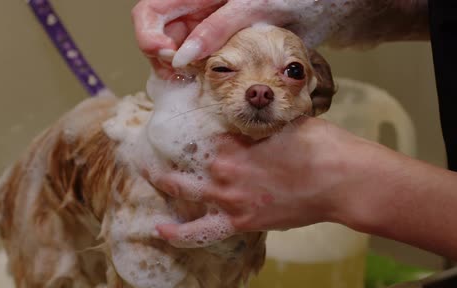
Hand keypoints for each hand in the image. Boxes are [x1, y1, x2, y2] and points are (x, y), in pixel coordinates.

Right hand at [132, 0, 428, 76]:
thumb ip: (214, 30)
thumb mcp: (250, 7)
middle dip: (164, 60)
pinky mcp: (224, 52)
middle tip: (183, 79)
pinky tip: (210, 90)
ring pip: (178, 57)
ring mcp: (209, 34)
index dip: (149, 35)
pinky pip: (201, 69)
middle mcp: (197, 13)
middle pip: (160, 38)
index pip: (150, 12)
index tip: (168, 56)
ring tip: (197, 87)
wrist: (328, 8)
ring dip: (181, 75)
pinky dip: (200, 81)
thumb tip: (181, 58)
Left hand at [153, 117, 363, 246]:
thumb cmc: (321, 146)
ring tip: (148, 175)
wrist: (343, 181)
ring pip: (186, 190)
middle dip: (167, 152)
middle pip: (186, 159)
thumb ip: (260, 124)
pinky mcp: (241, 222)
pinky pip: (202, 231)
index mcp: (234, 141)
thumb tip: (253, 116)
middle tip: (154, 145)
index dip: (197, 128)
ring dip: (164, 182)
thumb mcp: (286, 122)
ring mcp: (230, 198)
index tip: (186, 123)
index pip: (204, 134)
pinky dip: (179, 234)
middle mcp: (225, 170)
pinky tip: (159, 230)